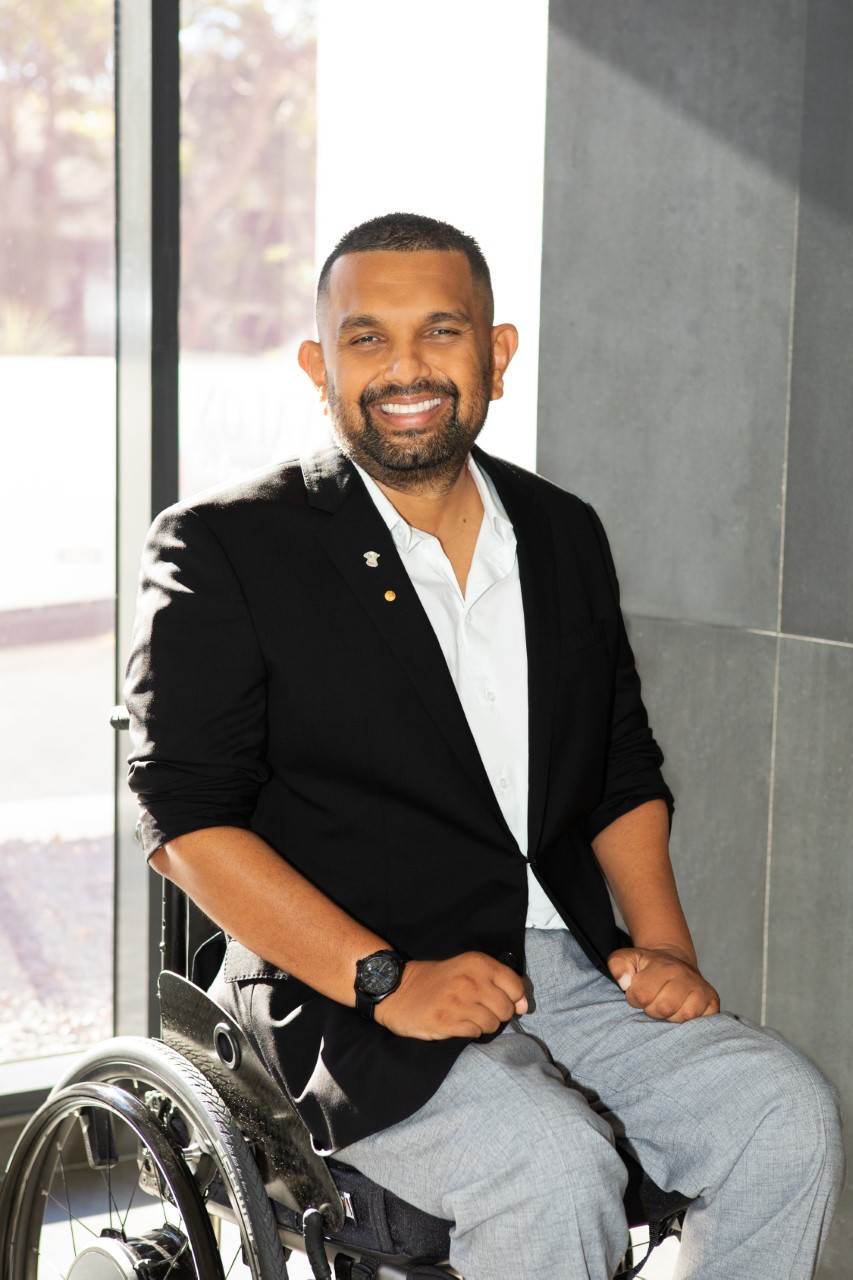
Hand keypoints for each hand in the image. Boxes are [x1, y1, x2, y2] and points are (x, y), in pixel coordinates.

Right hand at [374, 952, 527, 1039]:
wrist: (398, 990)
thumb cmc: (437, 981)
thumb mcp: (467, 969)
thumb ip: (497, 982)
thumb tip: (523, 1006)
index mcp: (477, 963)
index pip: (516, 986)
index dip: (514, 998)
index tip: (503, 1001)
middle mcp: (471, 980)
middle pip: (506, 1009)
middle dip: (497, 1013)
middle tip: (479, 1009)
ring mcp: (459, 1002)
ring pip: (493, 1024)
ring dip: (483, 1024)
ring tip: (466, 1016)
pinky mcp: (447, 1022)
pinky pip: (475, 1033)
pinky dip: (469, 1032)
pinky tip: (456, 1023)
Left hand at [607, 946, 719, 1021]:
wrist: (675, 962)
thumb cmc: (648, 966)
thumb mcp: (627, 958)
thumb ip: (619, 966)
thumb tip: (625, 983)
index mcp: (663, 965)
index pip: (641, 994)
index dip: (635, 998)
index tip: (638, 992)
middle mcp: (685, 975)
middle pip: (663, 1008)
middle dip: (652, 1009)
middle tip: (653, 1000)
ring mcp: (701, 988)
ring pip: (682, 1016)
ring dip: (670, 1017)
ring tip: (667, 1005)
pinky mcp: (713, 1001)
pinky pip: (700, 1022)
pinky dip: (688, 1022)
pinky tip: (681, 1010)